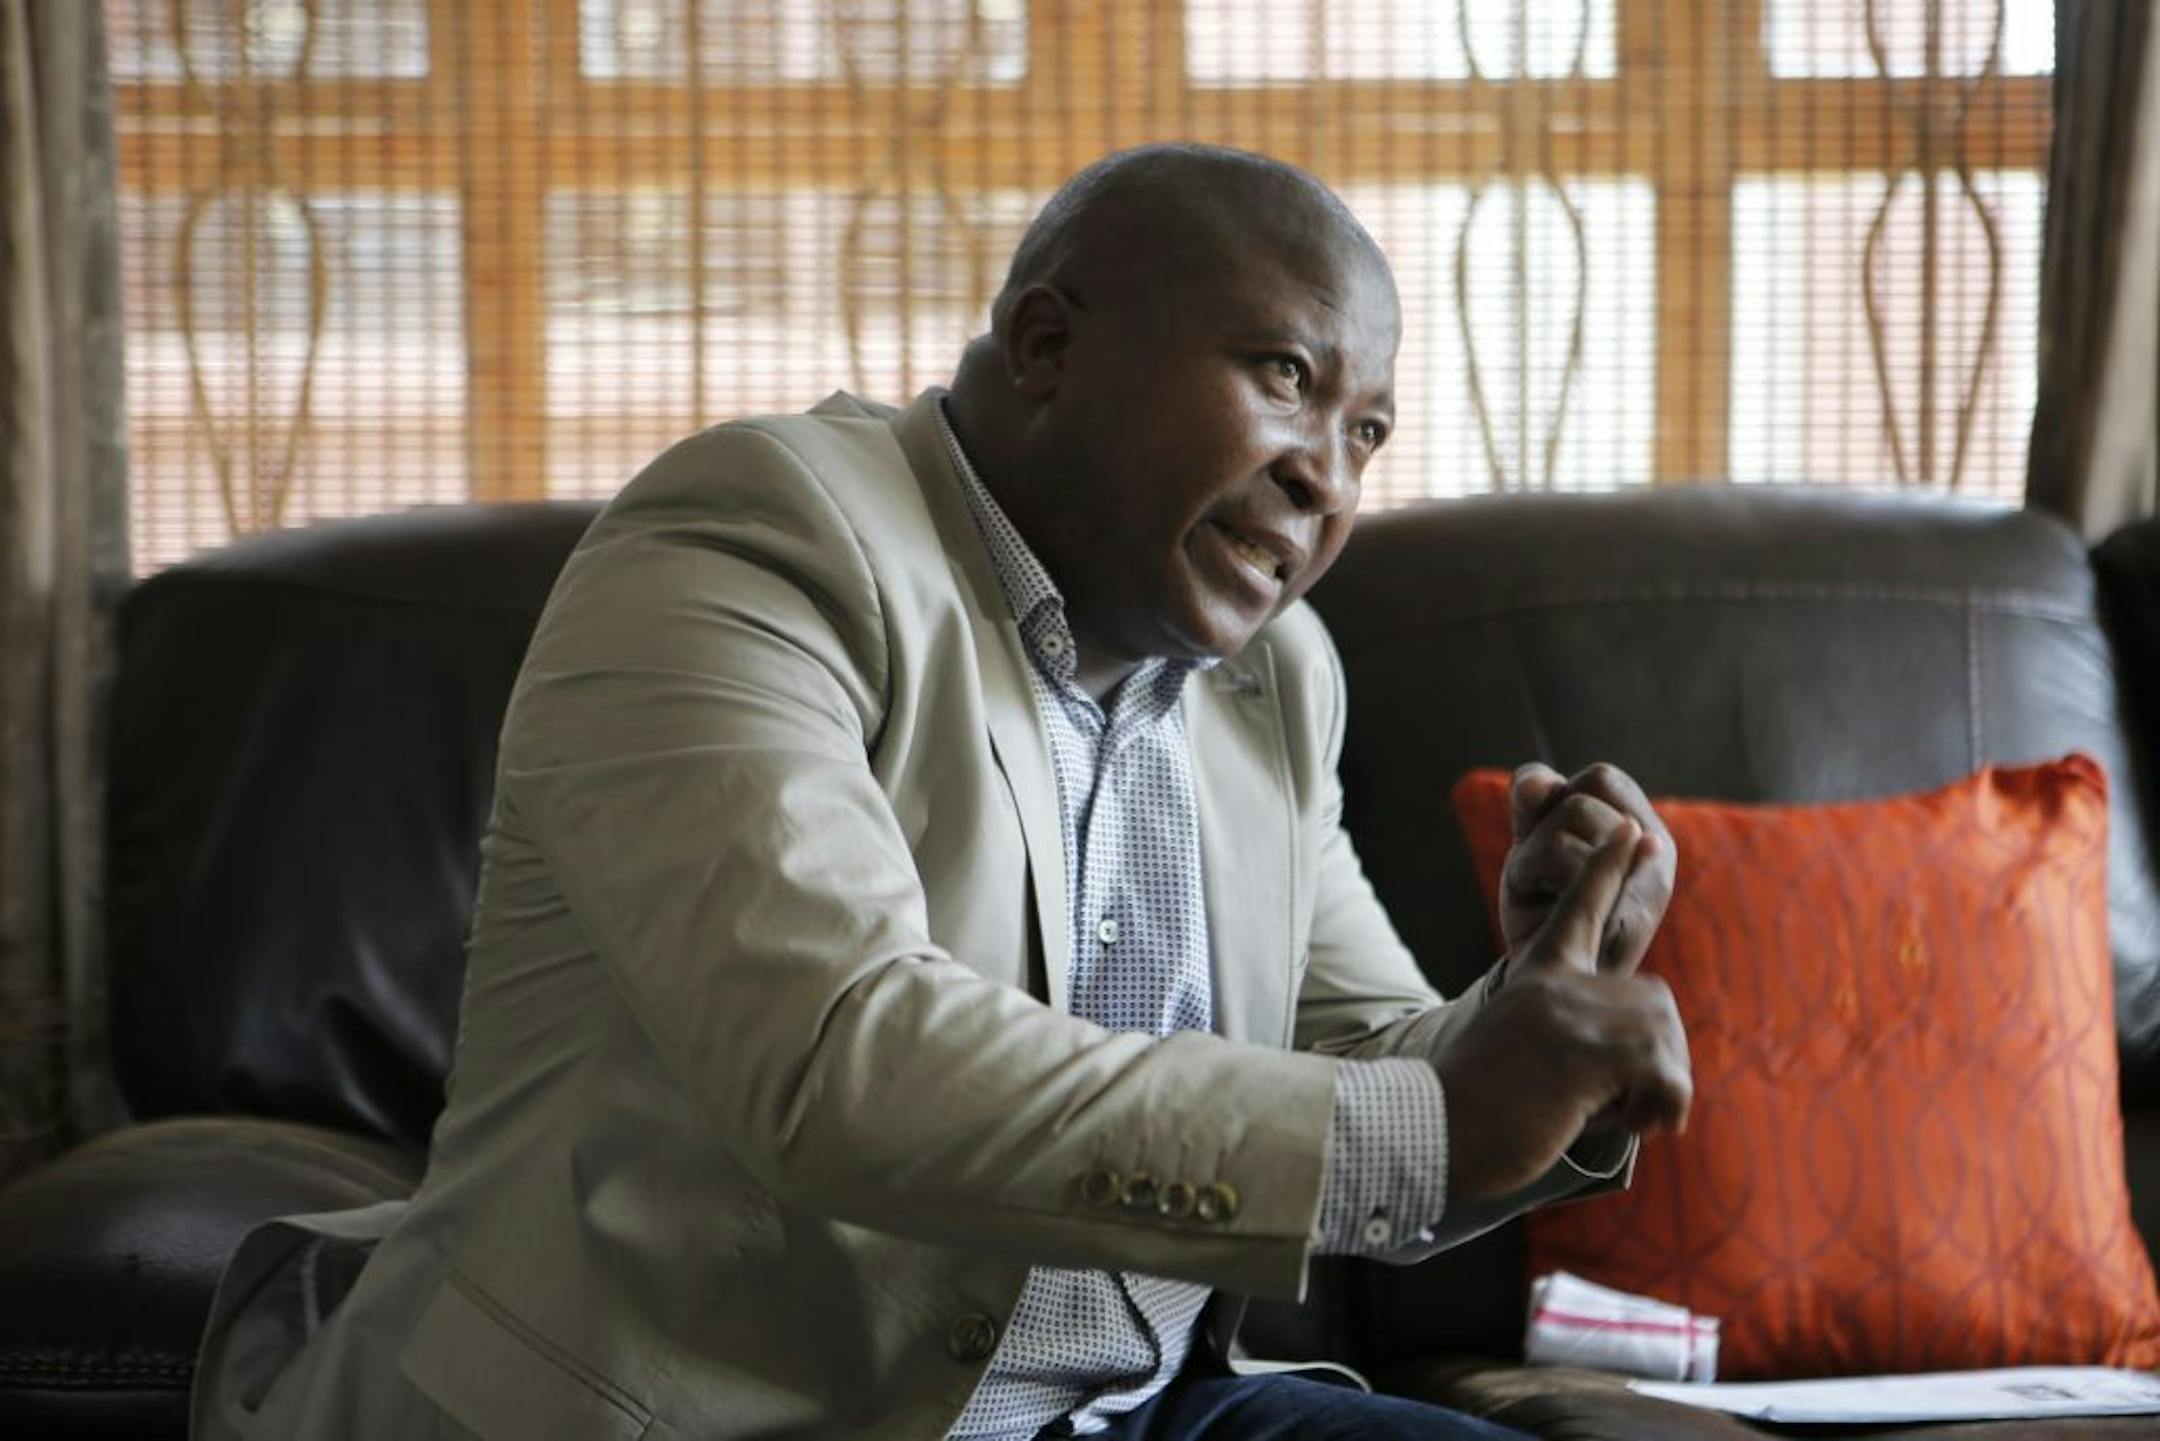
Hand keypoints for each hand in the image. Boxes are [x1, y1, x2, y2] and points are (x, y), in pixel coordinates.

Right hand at [1434, 824, 1692, 1205]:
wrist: (1429, 1131)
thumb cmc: (1469, 1109)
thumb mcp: (1517, 1050)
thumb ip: (1564, 1028)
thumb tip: (1630, 1049)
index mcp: (1536, 976)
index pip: (1580, 908)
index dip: (1607, 870)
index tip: (1633, 833)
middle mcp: (1556, 984)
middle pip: (1657, 1002)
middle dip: (1657, 1062)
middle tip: (1614, 1104)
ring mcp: (1570, 1013)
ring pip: (1665, 1040)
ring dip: (1654, 1091)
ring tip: (1604, 1114)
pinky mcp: (1585, 1050)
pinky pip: (1666, 1075)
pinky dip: (1660, 1108)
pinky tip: (1622, 1122)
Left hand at [1499, 762, 1676, 975]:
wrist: (1542, 977)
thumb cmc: (1540, 901)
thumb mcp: (1532, 837)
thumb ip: (1532, 796)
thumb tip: (1536, 785)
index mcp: (1647, 832)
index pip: (1601, 778)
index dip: (1559, 798)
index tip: (1551, 837)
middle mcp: (1659, 858)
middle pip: (1581, 802)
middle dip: (1540, 831)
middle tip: (1542, 874)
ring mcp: (1645, 891)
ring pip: (1567, 829)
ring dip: (1530, 856)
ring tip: (1542, 891)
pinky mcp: (1619, 920)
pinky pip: (1563, 860)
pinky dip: (1528, 874)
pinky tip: (1537, 905)